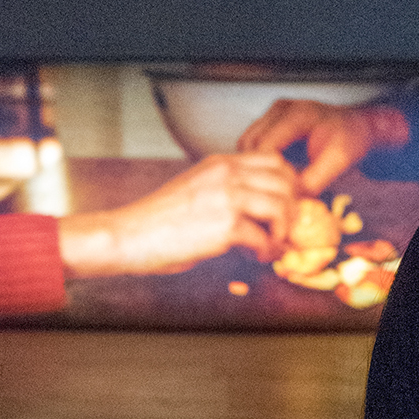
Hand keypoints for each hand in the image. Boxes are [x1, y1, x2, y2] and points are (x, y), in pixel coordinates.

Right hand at [57, 151, 298, 276]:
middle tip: (282, 230)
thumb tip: (255, 211)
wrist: (127, 235)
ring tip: (269, 246)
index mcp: (221, 163)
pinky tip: (254, 257)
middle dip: (291, 209)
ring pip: (282, 207)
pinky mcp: (225, 226)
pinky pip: (264, 239)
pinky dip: (265, 252)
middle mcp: (227, 174)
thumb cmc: (156, 221)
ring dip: (281, 232)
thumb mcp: (195, 191)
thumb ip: (226, 192)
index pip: (275, 160)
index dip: (288, 185)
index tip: (283, 207)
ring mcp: (228, 198)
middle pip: (286, 182)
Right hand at [236, 100, 410, 195]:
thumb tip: (290, 202)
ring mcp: (274, 111)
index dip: (267, 173)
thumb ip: (314, 181)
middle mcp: (281, 108)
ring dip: (256, 164)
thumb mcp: (337, 162)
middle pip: (251, 144)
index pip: (265, 147)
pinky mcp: (270, 118)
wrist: (356, 125)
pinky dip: (258, 158)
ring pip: (247, 143)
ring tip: (273, 182)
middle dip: (259, 170)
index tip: (276, 192)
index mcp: (298, 115)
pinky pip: (253, 141)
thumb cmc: (350, 138)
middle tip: (273, 191)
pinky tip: (273, 172)